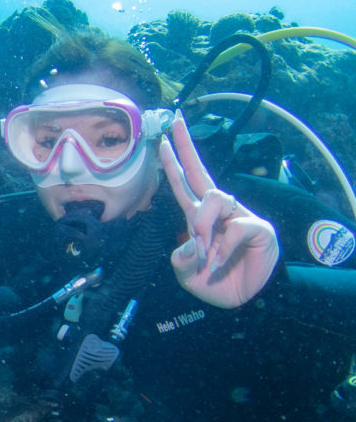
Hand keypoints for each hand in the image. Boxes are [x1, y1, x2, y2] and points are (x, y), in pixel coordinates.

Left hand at [159, 110, 279, 307]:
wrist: (243, 300)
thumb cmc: (213, 282)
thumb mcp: (187, 275)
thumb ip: (181, 261)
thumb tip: (187, 245)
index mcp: (198, 217)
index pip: (184, 184)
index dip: (174, 163)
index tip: (164, 138)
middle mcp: (218, 211)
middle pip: (202, 172)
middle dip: (187, 146)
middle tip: (176, 120)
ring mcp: (239, 216)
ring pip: (215, 198)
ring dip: (203, 226)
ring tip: (204, 254)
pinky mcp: (258, 228)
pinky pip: (234, 227)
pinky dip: (222, 249)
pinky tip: (219, 263)